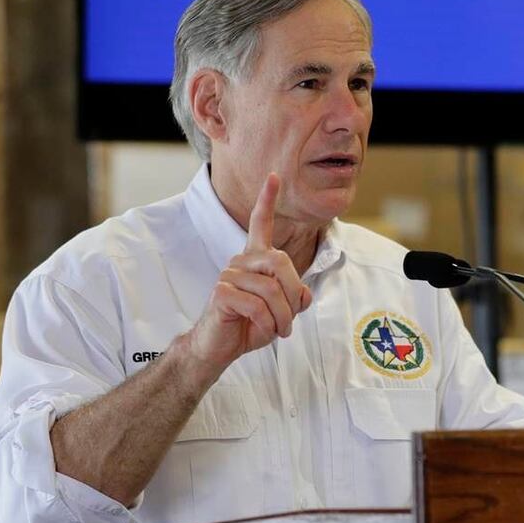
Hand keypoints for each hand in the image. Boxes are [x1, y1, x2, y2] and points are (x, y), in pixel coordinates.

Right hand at [183, 173, 312, 377]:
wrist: (220, 346)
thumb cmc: (250, 325)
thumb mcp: (281, 312)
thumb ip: (296, 298)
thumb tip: (303, 293)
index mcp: (254, 259)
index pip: (259, 223)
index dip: (267, 200)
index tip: (274, 176)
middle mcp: (241, 261)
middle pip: (281, 263)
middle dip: (293, 294)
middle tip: (291, 320)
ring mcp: (229, 274)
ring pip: (271, 289)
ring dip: (282, 317)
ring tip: (279, 331)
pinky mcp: (221, 291)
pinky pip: (257, 305)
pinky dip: (267, 323)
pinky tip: (262, 331)